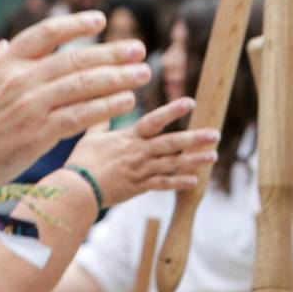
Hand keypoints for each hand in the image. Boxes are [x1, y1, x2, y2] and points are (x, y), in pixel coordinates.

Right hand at [0, 13, 150, 191]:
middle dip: (112, 53)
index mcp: (5, 62)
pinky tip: (127, 101)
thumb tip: (7, 42)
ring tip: (144, 73)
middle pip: (75, 59)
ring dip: (118, 78)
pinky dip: (107, 106)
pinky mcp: (39, 133)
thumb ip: (0, 62)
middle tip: (140, 49)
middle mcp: (19, 79)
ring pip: (84, 85)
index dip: (76, 23)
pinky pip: (81, 115)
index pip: (46, 32)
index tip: (102, 19)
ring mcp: (30, 105)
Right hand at [65, 97, 219, 206]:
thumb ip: (101, 121)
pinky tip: (195, 181)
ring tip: (213, 156)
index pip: (155, 120)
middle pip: (171, 144)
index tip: (191, 102)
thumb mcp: (90, 137)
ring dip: (194, 160)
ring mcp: (141, 170)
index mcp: (129, 137)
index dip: (173, 111)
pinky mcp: (139, 187)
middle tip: (216, 134)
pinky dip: (179, 183)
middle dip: (195, 139)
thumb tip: (101, 106)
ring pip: (172, 164)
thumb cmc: (81, 162)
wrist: (76, 189)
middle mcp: (139, 152)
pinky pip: (163, 185)